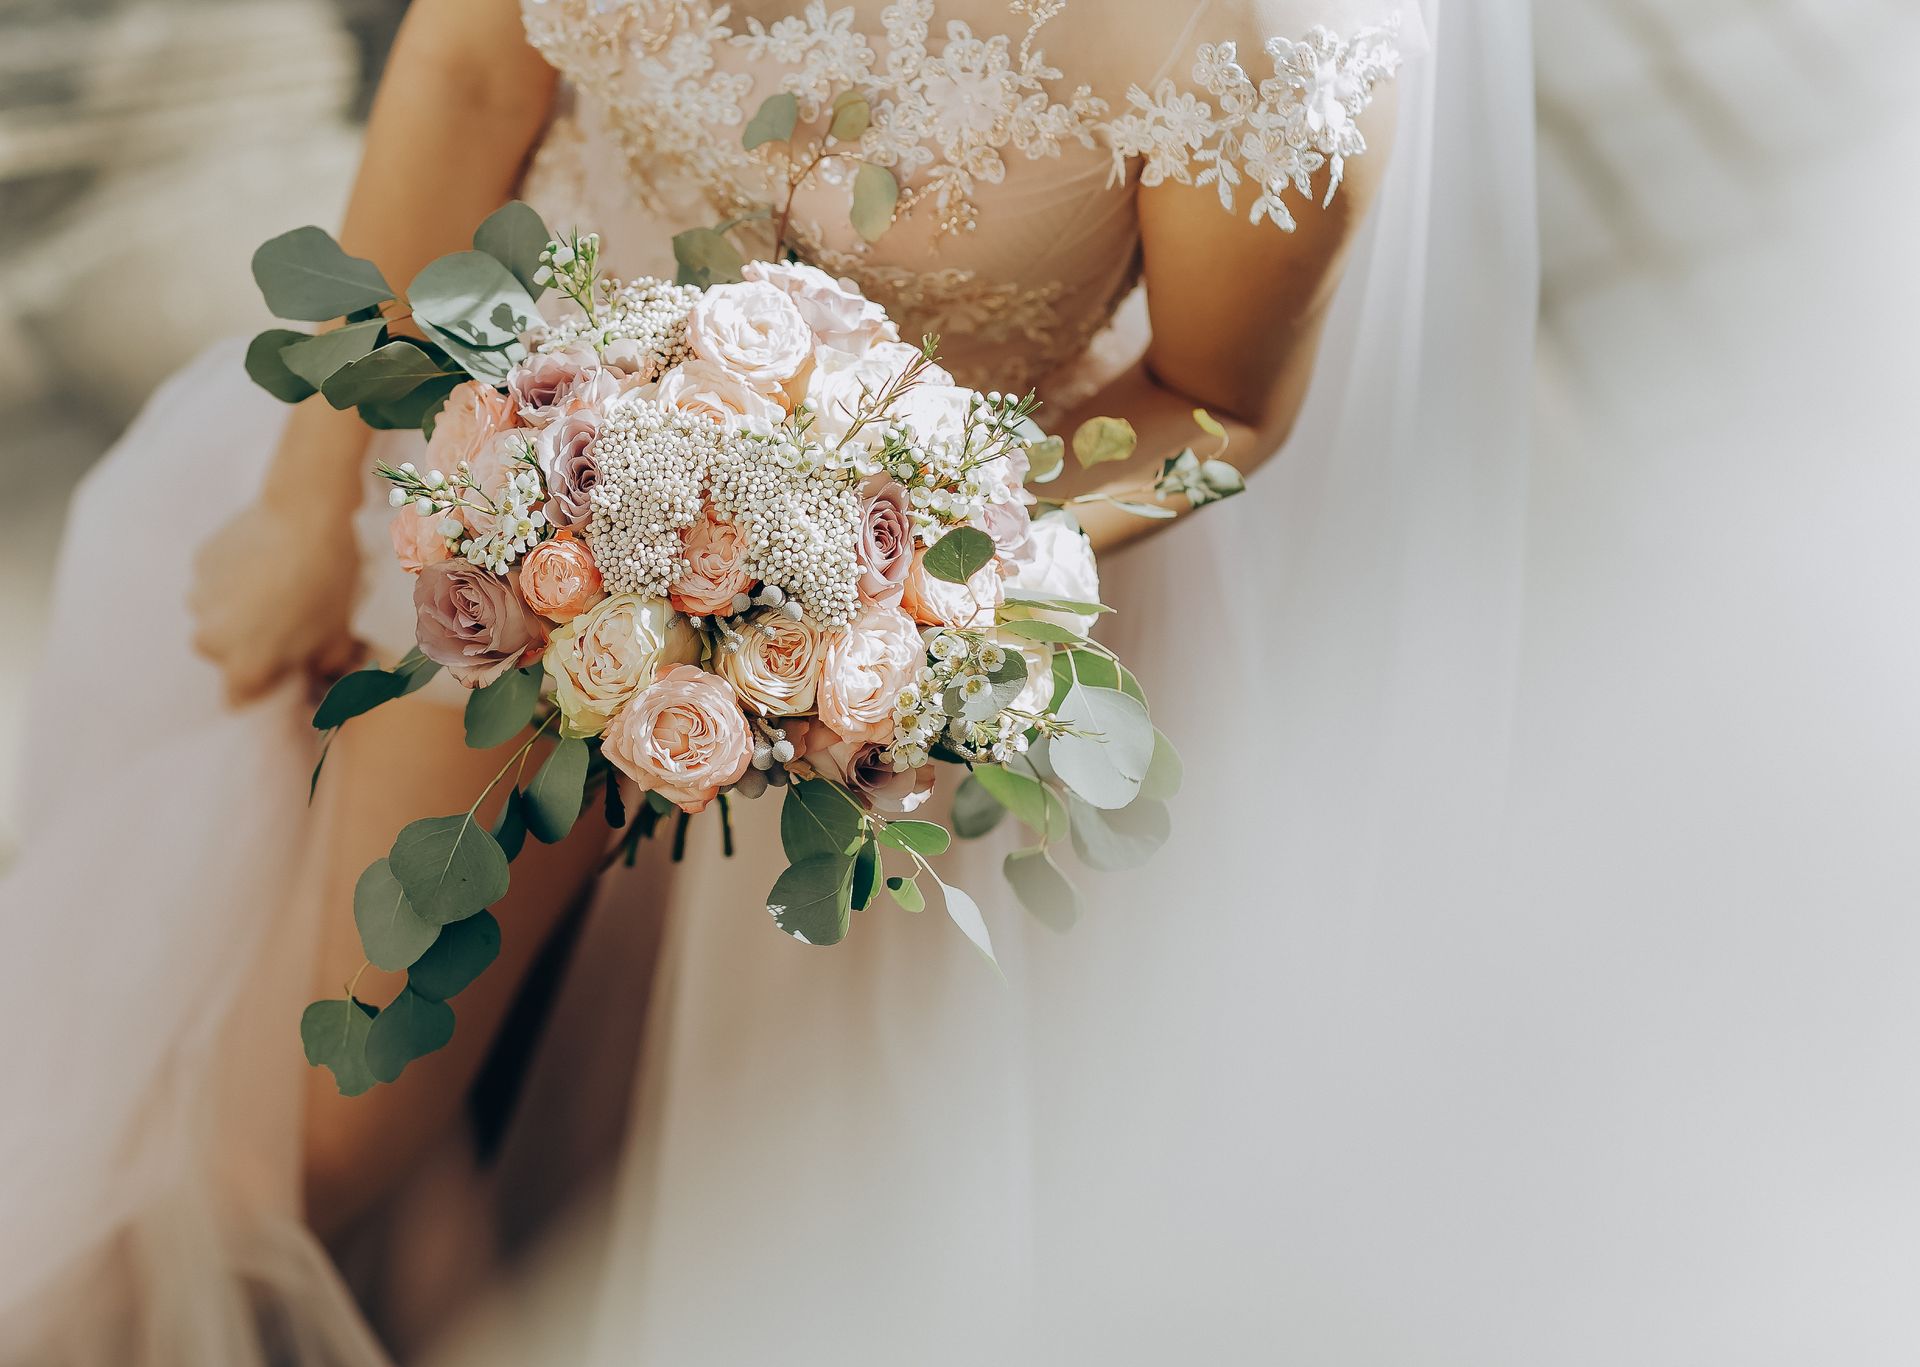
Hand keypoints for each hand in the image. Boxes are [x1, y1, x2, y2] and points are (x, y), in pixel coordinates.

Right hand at [189, 495, 365, 705]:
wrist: (308, 515)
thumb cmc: (328, 583)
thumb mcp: (337, 637)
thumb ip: (319, 669)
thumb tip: (313, 675)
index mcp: (243, 665)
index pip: (239, 700)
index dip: (262, 688)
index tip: (282, 672)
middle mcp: (210, 639)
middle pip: (226, 656)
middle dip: (250, 646)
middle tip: (286, 622)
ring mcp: (198, 598)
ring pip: (216, 618)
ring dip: (238, 611)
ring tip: (276, 587)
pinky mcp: (198, 563)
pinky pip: (214, 583)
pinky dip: (233, 579)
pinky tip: (263, 562)